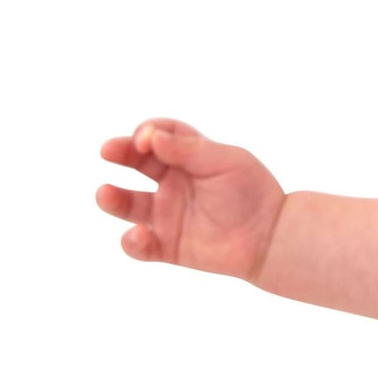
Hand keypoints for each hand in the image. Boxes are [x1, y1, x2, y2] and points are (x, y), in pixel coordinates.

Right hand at [97, 119, 286, 281]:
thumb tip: (151, 137)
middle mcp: (173, 182)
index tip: (145, 138)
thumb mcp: (225, 160)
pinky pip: (141, 245)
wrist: (272, 236)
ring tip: (104, 193)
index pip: (158, 135)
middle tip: (108, 150)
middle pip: (136, 163)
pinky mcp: (168, 245)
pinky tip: (140, 234)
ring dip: (112, 199)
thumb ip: (188, 149)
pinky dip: (132, 242)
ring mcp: (168, 214)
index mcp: (188, 156)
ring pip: (128, 205)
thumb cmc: (252, 191)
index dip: (147, 132)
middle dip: (120, 153)